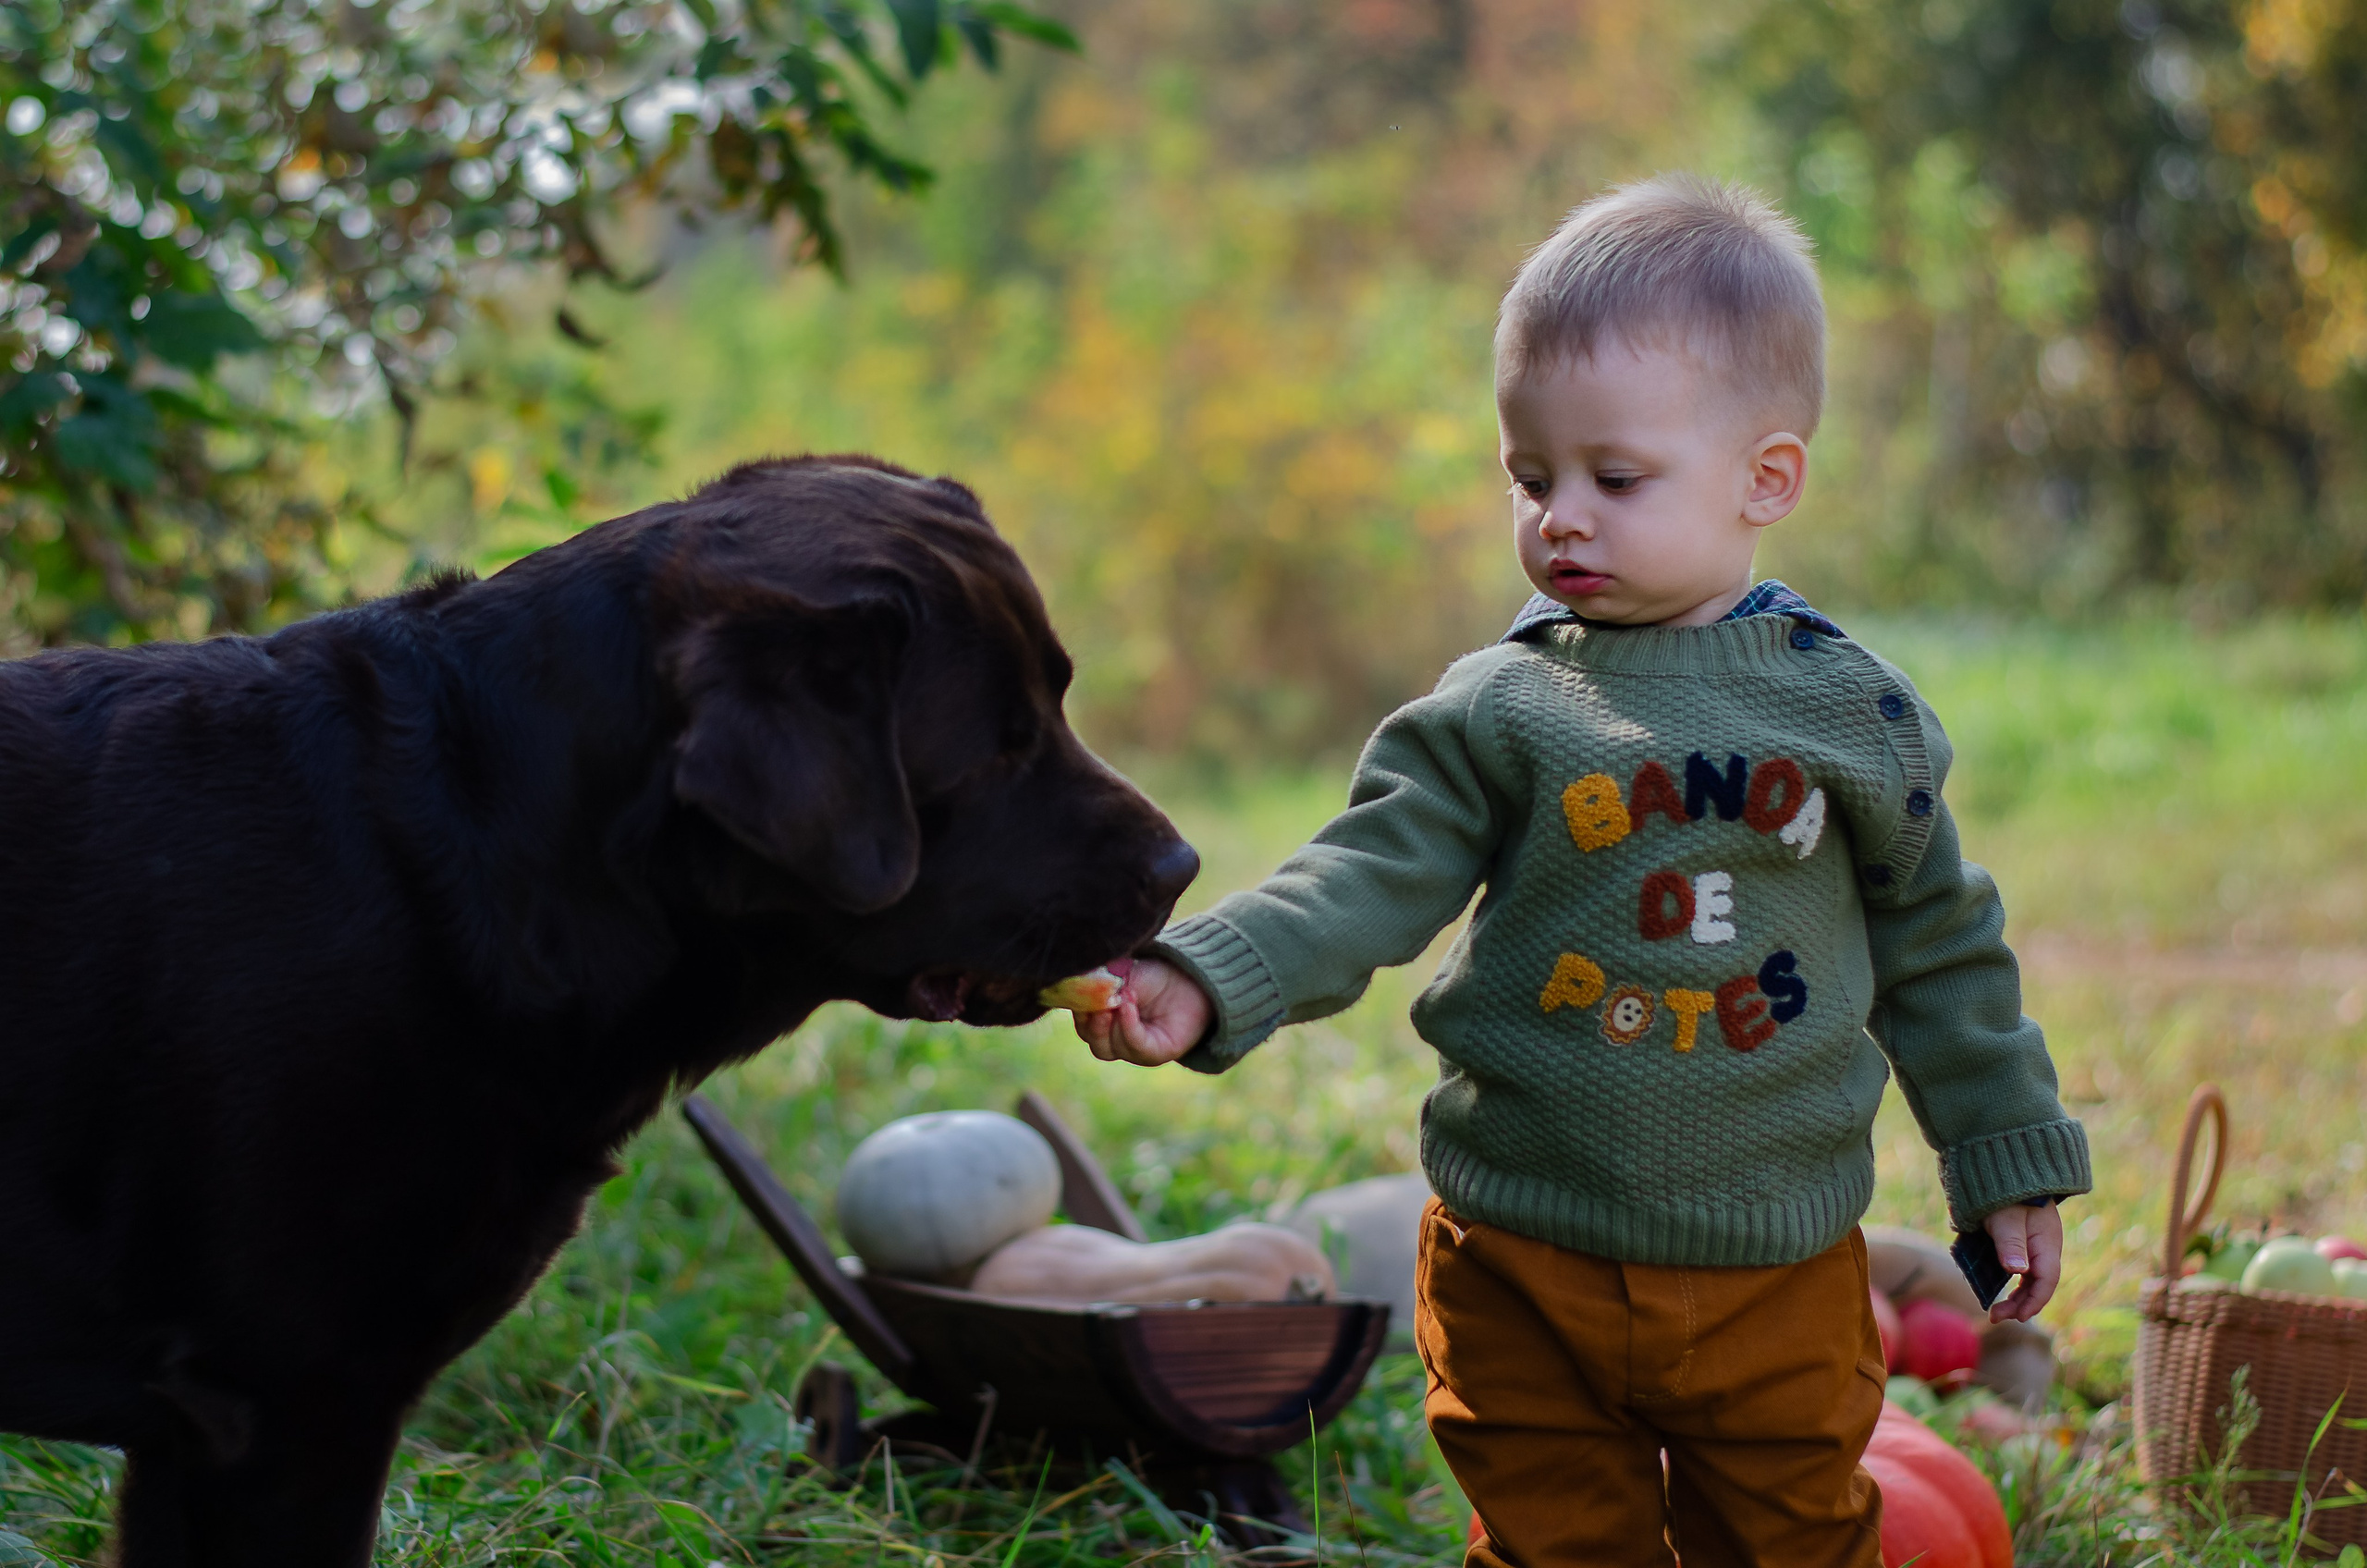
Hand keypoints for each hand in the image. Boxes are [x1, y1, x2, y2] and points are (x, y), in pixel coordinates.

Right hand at [1075, 957, 1210, 1066]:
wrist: (1188, 978)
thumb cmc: (1152, 976)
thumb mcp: (1118, 975)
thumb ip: (1097, 983)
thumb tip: (1075, 984)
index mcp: (1103, 1022)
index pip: (1082, 1024)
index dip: (1078, 1010)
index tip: (1078, 992)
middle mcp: (1116, 1040)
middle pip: (1091, 1041)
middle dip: (1090, 1022)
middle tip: (1097, 1002)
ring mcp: (1134, 1049)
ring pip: (1107, 1048)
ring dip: (1110, 1023)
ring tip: (1121, 997)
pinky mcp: (1155, 1053)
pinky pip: (1135, 1046)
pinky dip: (1128, 1026)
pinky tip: (1127, 1006)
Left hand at [1983, 1203, 2064, 1322]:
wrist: (2002, 1166)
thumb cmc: (2005, 1191)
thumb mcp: (2006, 1217)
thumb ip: (2011, 1243)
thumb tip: (2017, 1271)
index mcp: (2046, 1243)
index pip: (2047, 1280)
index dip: (2034, 1302)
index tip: (2018, 1317)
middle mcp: (2043, 1246)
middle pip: (2037, 1283)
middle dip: (2020, 1303)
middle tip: (1995, 1316)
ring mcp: (2033, 1242)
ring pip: (2029, 1276)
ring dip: (2016, 1295)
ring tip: (1997, 1310)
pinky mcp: (2020, 1238)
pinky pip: (2020, 1265)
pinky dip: (2011, 1280)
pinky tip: (1997, 1287)